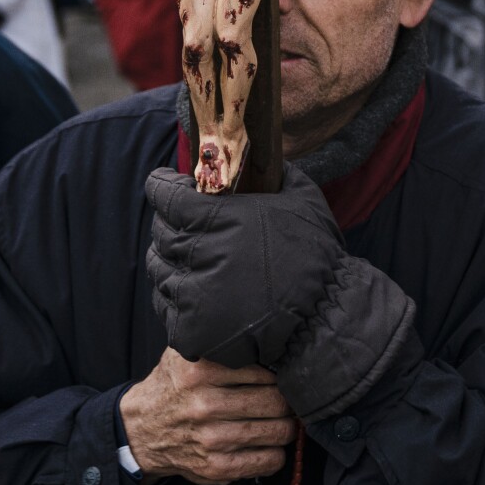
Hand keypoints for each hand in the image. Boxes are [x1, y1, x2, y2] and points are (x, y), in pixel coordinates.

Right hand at [118, 348, 298, 484]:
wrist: (140, 429)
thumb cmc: (173, 387)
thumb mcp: (184, 353)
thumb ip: (218, 342)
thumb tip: (266, 338)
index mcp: (200, 372)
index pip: (264, 372)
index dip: (278, 376)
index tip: (279, 379)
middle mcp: (205, 405)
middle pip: (275, 402)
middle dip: (287, 402)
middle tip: (286, 401)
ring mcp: (211, 439)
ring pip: (277, 431)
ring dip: (286, 427)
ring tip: (280, 421)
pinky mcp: (215, 467)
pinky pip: (268, 461)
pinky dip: (277, 453)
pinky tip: (269, 445)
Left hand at [145, 164, 419, 424]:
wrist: (325, 316)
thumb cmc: (315, 254)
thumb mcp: (301, 198)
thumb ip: (273, 174)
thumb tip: (256, 156)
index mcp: (220, 218)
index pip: (166, 196)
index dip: (162, 186)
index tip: (164, 182)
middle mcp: (200, 254)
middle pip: (161, 232)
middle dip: (169, 223)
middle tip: (184, 224)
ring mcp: (192, 295)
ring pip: (159, 269)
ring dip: (170, 260)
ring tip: (193, 260)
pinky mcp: (190, 329)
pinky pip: (165, 305)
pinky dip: (174, 296)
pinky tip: (195, 291)